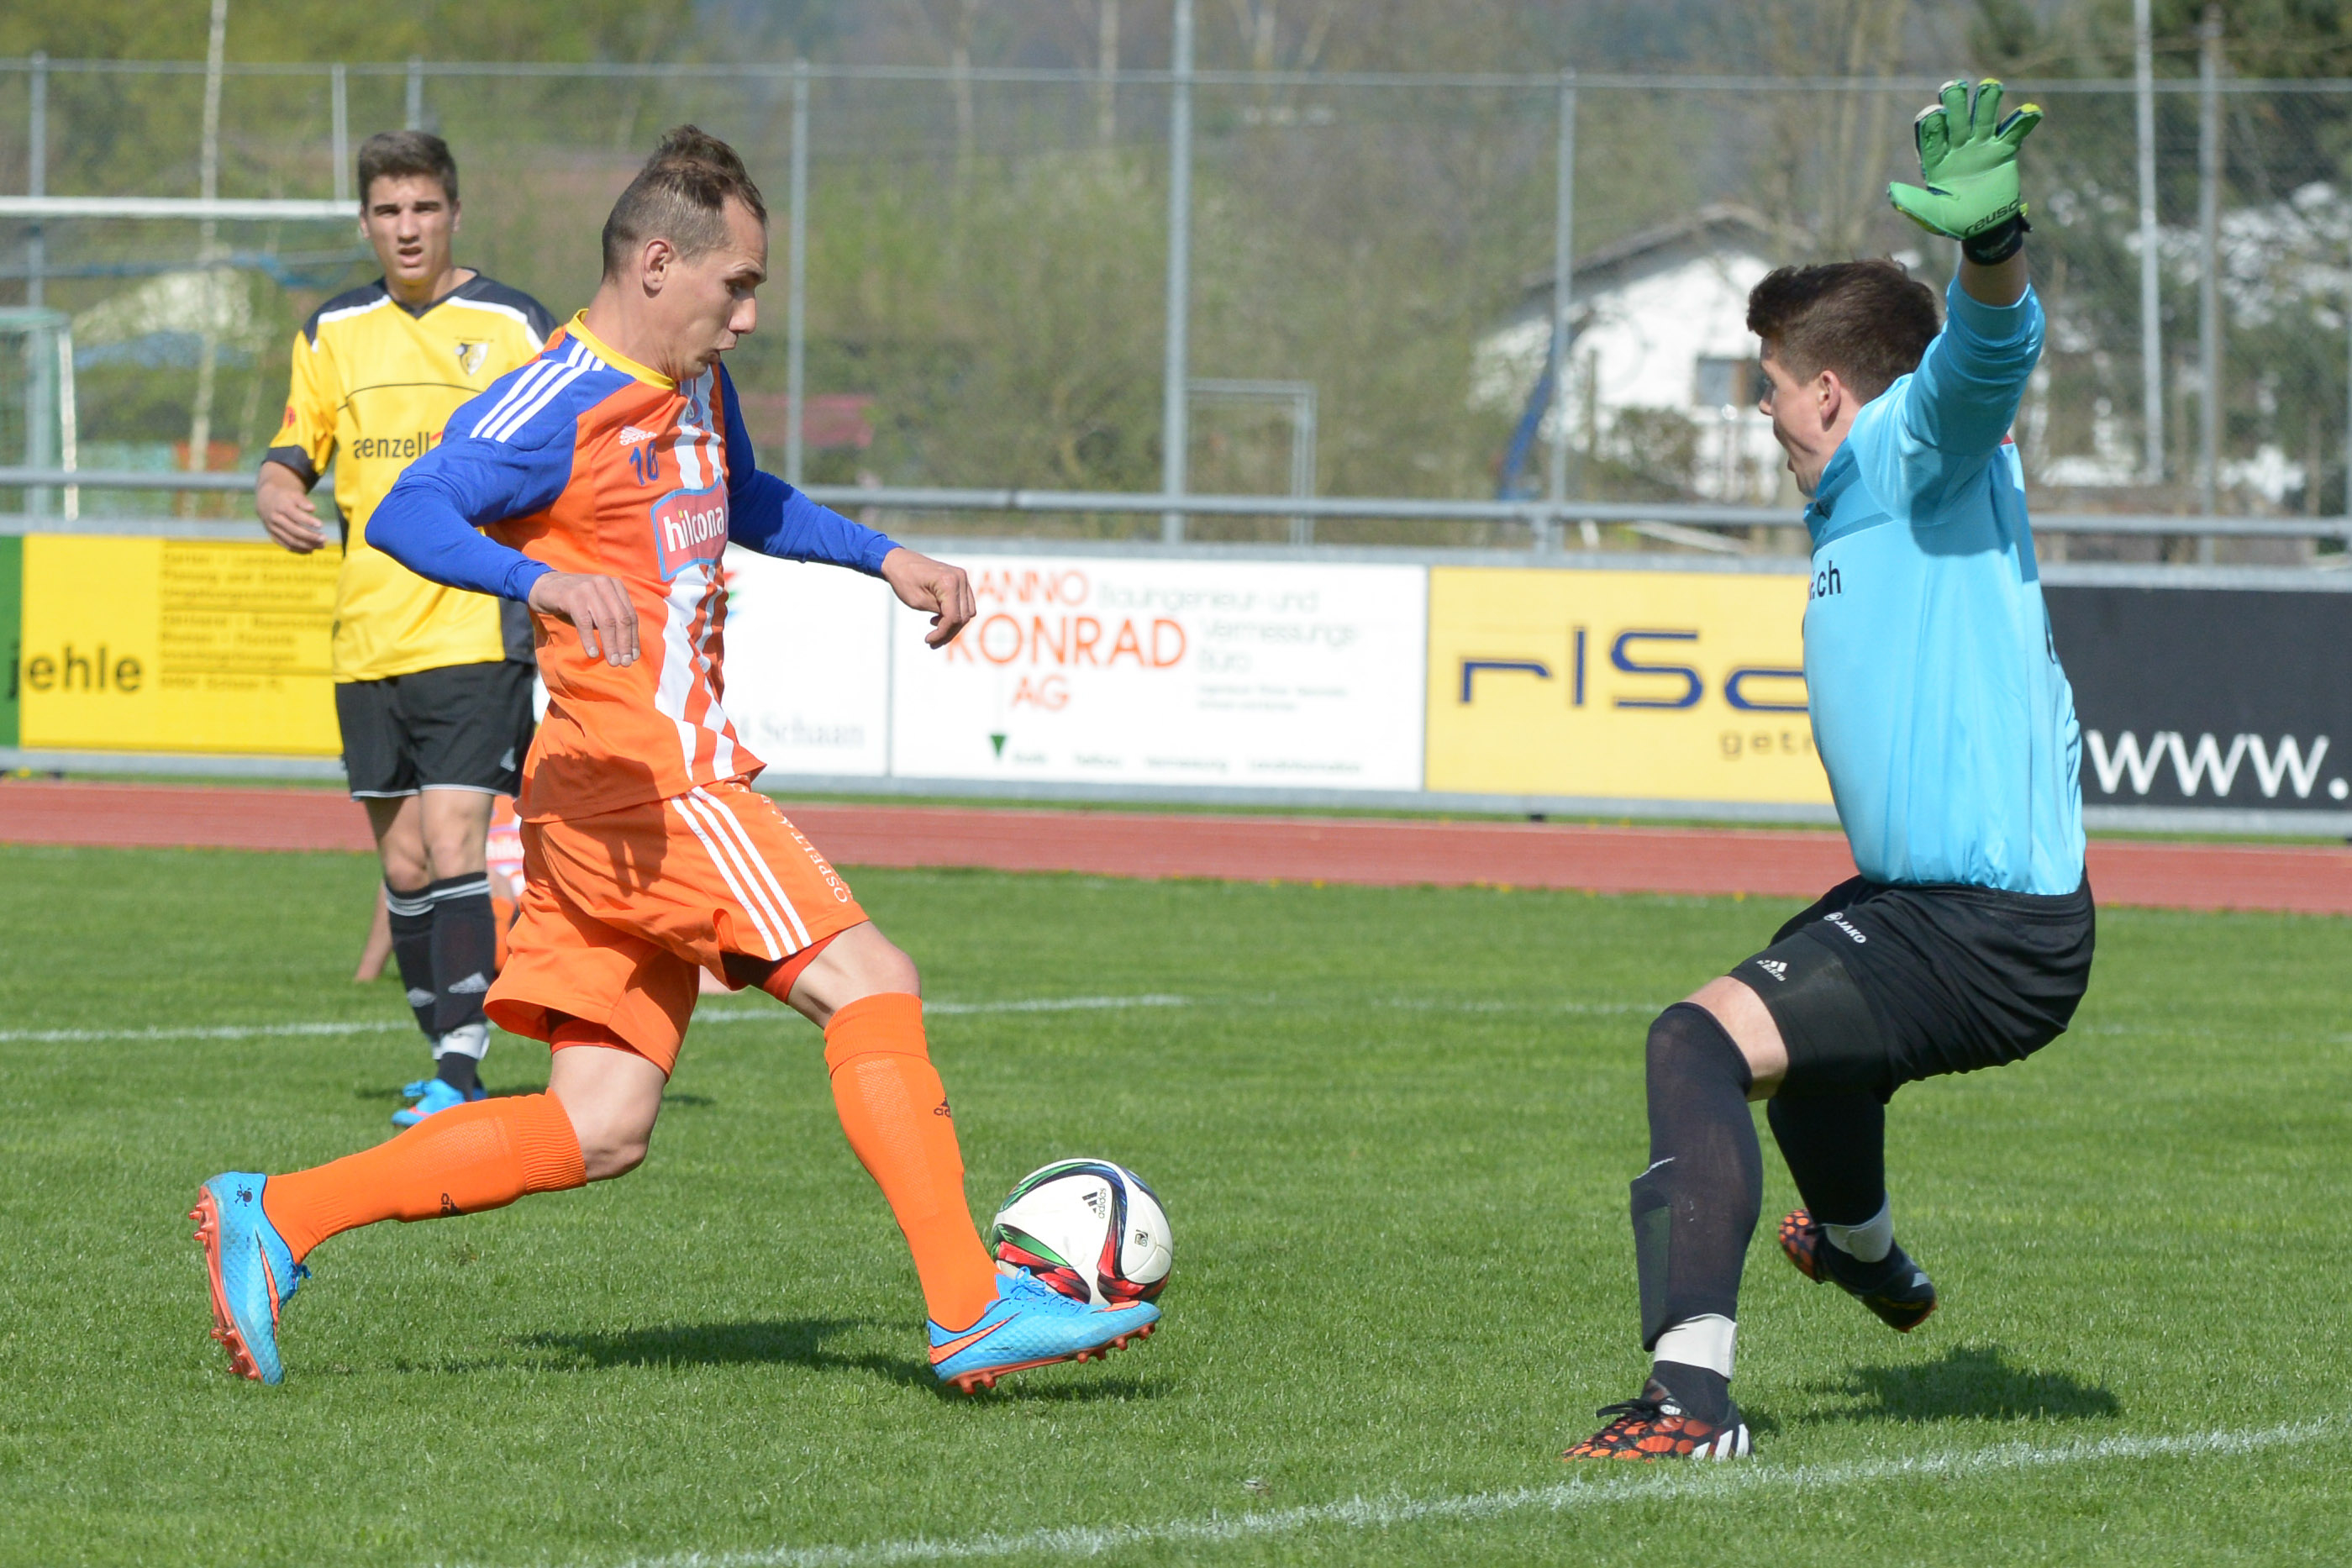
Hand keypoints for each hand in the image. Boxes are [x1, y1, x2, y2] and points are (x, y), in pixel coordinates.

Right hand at [255, 462, 327, 552]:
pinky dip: (299, 550)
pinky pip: (286, 545)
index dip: (308, 521)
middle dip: (310, 536)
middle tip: (324, 538)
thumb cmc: (286, 497)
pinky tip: (311, 550)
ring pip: (291, 540)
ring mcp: (273, 529)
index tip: (321, 525)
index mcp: (281, 507)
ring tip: (321, 546)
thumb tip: (313, 509)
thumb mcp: (294, 494)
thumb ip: (303, 501)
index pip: (295, 515)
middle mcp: (275, 519)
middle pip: (294, 531)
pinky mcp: (273, 536)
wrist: (266, 500)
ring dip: (307, 545)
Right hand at [528, 571, 639, 665]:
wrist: (544, 586)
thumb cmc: (575, 601)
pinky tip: (593, 654)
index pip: (630, 615)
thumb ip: (612, 618)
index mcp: (615, 585)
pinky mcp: (571, 596)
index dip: (633, 638)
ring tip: (613, 662)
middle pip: (621, 619)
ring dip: (611, 644)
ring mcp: (588, 589)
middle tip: (625, 663)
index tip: (634, 657)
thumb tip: (627, 647)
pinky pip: (584, 623)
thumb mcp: (598, 605)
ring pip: (606, 622)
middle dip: (624, 643)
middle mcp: (604, 584)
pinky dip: (590, 640)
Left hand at [879, 547, 975, 648]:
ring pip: (967, 611)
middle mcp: (960, 578)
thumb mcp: (918, 602)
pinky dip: (954, 614)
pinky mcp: (960, 579)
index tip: (929, 641)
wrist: (899, 561)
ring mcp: (962, 577)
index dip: (943, 633)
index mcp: (948, 583)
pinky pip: (964, 603)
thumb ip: (939, 614)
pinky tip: (938, 618)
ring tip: (935, 630)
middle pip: (964, 616)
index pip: (954, 617)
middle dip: (949, 632)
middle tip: (932, 642)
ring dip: (953, 625)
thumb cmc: (904, 580)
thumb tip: (951, 626)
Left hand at [1888, 77, 2040, 239]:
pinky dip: (2023, 121)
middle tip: (1955, 87)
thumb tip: (1891, 190)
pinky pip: (2014, 132)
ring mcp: (1981, 146)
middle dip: (1955, 101)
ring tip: (1991, 86)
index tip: (1935, 114)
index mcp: (1935, 159)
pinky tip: (2030, 111)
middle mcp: (1957, 146)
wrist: (1985, 227)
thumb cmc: (1955, 221)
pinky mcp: (2004, 150)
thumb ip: (1914, 203)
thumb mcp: (1933, 216)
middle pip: (1955, 117)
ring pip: (1984, 116)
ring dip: (1986, 100)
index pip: (1931, 135)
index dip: (1932, 123)